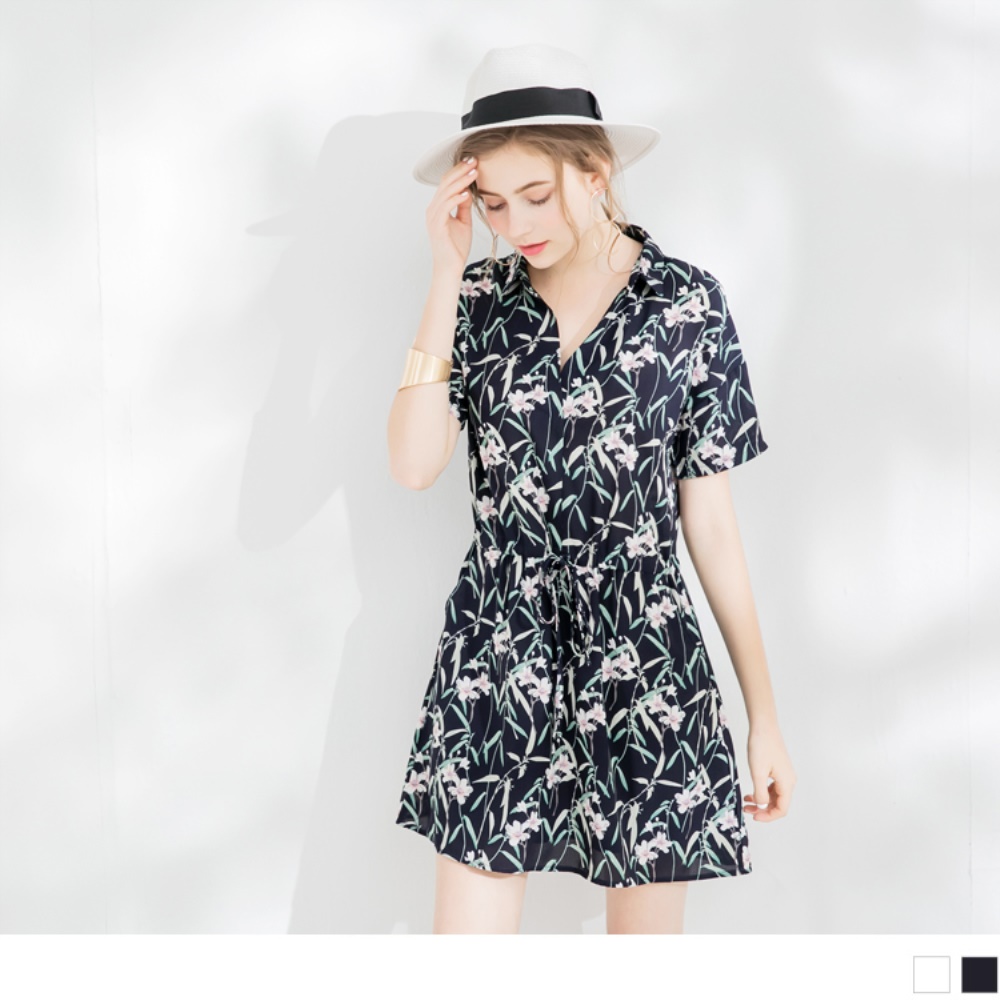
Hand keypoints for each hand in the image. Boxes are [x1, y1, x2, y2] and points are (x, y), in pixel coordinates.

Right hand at [426, 155, 477, 274]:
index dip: (459, 171)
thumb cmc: (455, 248)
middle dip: (460, 170)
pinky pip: (445, 207)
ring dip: (461, 181)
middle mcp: (433, 209)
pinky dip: (455, 198)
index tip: (474, 162)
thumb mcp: (463, 221)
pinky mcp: (437, 226)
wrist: (450, 268)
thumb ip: (464, 206)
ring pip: (446, 192)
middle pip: (445, 182)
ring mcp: (433, 217)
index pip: (447, 183)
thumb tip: (468, 190)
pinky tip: (466, 193)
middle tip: (474, 160)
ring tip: (474, 172)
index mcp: (438, 207)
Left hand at [743, 723, 795, 822]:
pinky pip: (772, 787)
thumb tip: (762, 805)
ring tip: (746, 802)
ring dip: (762, 801)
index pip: (782, 809)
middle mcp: (789, 781)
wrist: (763, 726)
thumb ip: (760, 791)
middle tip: (747, 810)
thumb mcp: (757, 771)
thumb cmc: (761, 745)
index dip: (768, 816)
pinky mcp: (778, 769)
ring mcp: (784, 775)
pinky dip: (762, 791)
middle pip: (779, 804)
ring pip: (775, 796)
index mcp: (787, 783)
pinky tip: (751, 792)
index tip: (754, 816)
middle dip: (763, 810)